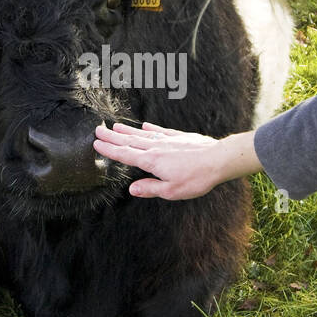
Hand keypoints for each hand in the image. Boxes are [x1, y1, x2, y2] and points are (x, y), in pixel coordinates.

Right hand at [92, 122, 259, 199]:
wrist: (219, 159)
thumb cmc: (197, 178)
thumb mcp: (172, 190)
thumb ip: (150, 188)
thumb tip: (132, 189)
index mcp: (152, 161)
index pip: (125, 155)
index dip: (110, 150)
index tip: (96, 144)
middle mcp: (157, 148)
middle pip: (130, 141)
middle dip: (113, 137)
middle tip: (98, 130)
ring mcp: (168, 141)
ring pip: (142, 135)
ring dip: (127, 131)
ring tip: (115, 126)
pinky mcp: (180, 137)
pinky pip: (160, 132)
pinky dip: (151, 129)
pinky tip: (145, 127)